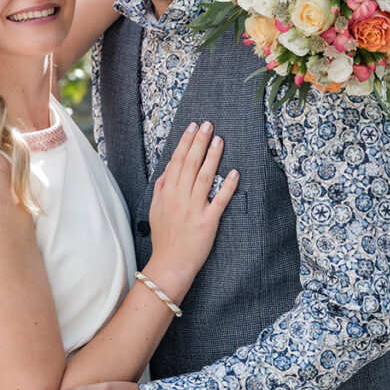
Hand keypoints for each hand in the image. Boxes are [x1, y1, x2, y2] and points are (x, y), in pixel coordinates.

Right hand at [146, 121, 238, 298]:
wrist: (170, 264)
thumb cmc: (164, 238)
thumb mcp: (155, 210)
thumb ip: (161, 188)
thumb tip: (168, 169)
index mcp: (166, 193)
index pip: (176, 161)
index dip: (185, 142)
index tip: (193, 127)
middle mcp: (179, 198)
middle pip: (190, 164)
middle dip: (199, 142)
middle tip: (208, 125)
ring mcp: (194, 209)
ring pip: (205, 177)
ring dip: (212, 156)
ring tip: (219, 140)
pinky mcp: (208, 221)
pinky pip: (220, 200)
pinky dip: (227, 186)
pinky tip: (234, 172)